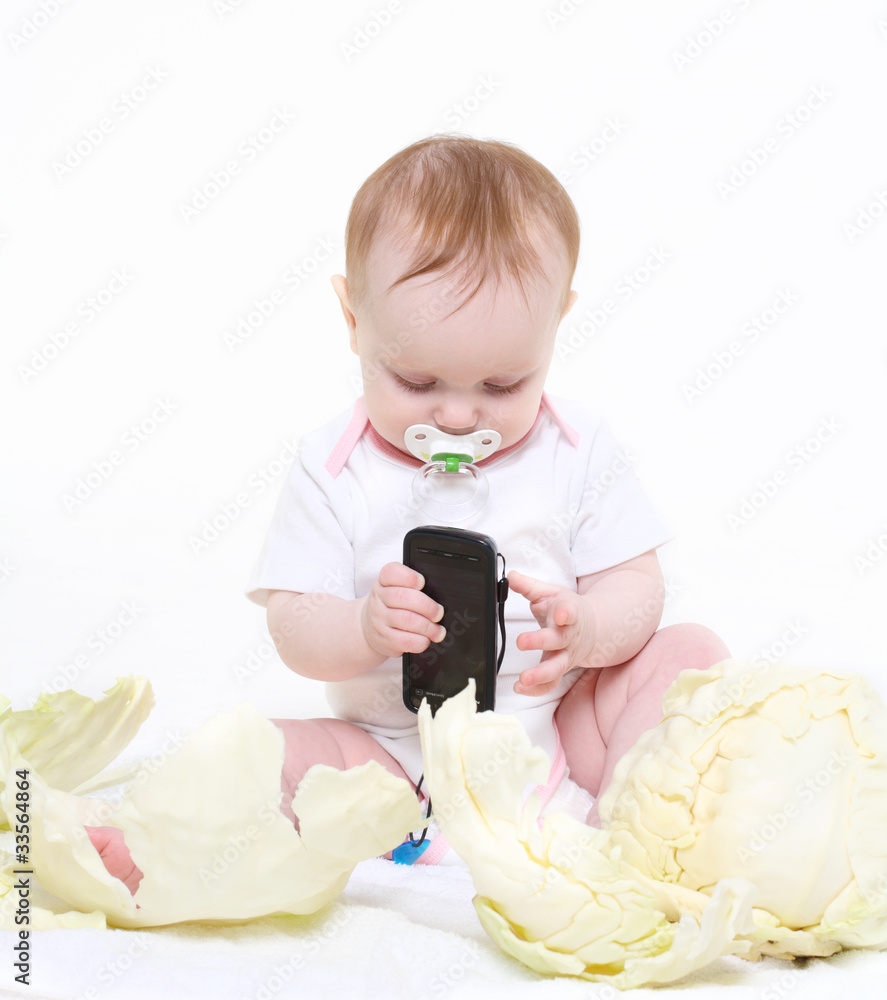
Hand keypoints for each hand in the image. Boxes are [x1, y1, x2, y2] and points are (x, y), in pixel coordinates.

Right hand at [360, 562, 445, 658]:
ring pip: (407, 620)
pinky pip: (405, 641)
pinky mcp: (384, 639)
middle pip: (403, 597)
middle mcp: (379, 599)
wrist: (369, 627)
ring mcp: (379, 620)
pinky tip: (426, 639)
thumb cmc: (391, 605)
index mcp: (383, 582)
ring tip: (438, 630)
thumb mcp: (395, 589)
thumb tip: (440, 595)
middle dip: (427, 606)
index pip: (390, 572)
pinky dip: (420, 641)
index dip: (408, 577)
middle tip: (439, 613)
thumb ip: (413, 587)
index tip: (422, 582)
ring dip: (428, 626)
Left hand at [507, 570, 596, 696]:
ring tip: (523, 679)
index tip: (562, 614)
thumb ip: (529, 586)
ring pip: (557, 668)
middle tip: (522, 641)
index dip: (567, 613)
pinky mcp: (560, 669)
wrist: (591, 629)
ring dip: (540, 674)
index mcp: (568, 614)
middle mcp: (569, 637)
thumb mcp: (550, 593)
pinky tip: (520, 688)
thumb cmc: (566, 609)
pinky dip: (537, 689)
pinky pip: (551, 683)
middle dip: (540, 641)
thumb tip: (510, 576)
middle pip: (558, 641)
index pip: (570, 612)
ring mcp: (566, 655)